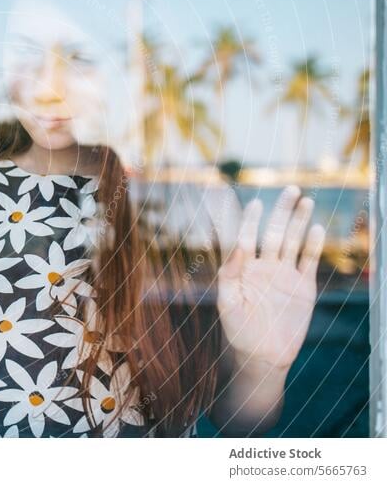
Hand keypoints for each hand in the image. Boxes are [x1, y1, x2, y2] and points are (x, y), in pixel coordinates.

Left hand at [217, 185, 325, 369]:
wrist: (263, 356)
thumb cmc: (238, 331)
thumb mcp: (227, 304)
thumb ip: (230, 276)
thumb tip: (237, 248)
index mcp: (243, 268)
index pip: (247, 236)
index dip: (250, 219)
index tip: (255, 203)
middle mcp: (264, 267)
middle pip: (275, 232)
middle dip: (282, 211)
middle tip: (291, 189)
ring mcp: (285, 275)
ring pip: (294, 242)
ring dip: (300, 222)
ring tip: (306, 201)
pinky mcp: (303, 287)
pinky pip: (309, 261)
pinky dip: (314, 246)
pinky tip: (318, 228)